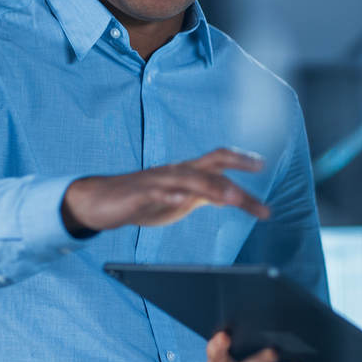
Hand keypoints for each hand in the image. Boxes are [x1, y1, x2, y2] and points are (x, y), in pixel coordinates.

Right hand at [60, 147, 269, 234]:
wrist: (99, 201)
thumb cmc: (143, 199)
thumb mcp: (180, 199)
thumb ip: (205, 195)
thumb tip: (231, 195)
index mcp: (187, 173)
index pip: (218, 161)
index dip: (240, 159)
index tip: (262, 163)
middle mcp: (176, 172)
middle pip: (210, 164)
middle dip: (235, 166)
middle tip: (258, 171)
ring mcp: (157, 181)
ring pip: (188, 179)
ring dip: (211, 186)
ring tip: (232, 197)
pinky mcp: (137, 194)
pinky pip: (154, 193)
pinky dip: (168, 195)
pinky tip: (179, 200)